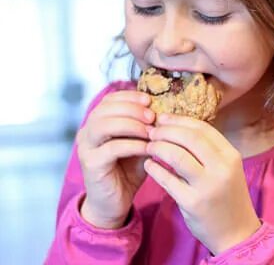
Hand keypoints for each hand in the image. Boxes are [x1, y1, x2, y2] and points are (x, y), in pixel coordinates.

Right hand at [77, 91, 153, 228]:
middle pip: (105, 109)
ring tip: (151, 131)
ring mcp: (86, 148)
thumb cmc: (128, 170)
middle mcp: (87, 132)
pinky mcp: (91, 164)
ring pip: (104, 125)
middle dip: (132, 109)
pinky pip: (112, 148)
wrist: (114, 202)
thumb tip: (163, 110)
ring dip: (131, 124)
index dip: (129, 96)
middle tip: (153, 116)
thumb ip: (144, 127)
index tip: (149, 100)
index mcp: (97, 122)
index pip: (109, 99)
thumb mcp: (139, 143)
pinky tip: (148, 148)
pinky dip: (133, 145)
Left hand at [144, 114, 260, 254]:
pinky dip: (154, 169)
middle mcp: (222, 168)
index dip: (180, 120)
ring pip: (177, 156)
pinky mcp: (192, 203)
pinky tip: (148, 165)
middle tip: (152, 130)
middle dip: (166, 130)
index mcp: (231, 155)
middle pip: (189, 138)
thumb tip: (179, 127)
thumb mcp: (227, 168)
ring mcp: (207, 186)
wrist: (236, 232)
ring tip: (149, 146)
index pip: (203, 128)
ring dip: (158, 147)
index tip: (163, 117)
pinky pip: (167, 180)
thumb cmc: (227, 195)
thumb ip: (209, 150)